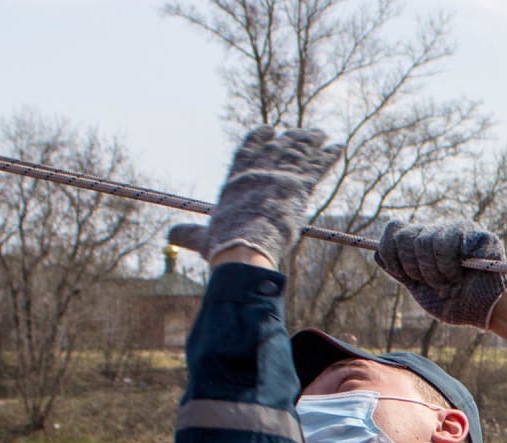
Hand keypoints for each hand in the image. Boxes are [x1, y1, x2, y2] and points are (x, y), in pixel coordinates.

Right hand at [197, 126, 341, 267]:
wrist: (243, 249)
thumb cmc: (222, 247)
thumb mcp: (202, 239)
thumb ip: (188, 234)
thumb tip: (169, 236)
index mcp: (236, 181)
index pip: (248, 151)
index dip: (259, 138)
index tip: (269, 129)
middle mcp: (258, 172)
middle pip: (277, 148)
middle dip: (290, 139)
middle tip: (301, 132)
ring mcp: (278, 176)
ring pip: (298, 152)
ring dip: (311, 142)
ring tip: (321, 135)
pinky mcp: (297, 187)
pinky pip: (316, 166)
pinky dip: (328, 155)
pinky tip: (337, 146)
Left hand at [375, 220, 506, 328]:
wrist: (484, 313)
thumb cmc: (454, 303)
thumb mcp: (420, 289)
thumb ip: (400, 272)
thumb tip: (377, 253)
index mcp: (422, 241)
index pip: (394, 230)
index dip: (392, 253)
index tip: (406, 276)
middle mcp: (438, 231)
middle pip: (405, 237)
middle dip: (414, 268)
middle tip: (433, 284)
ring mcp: (458, 229)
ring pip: (425, 242)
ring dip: (434, 274)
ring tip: (449, 285)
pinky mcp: (477, 234)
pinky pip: (447, 244)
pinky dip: (449, 268)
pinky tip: (460, 276)